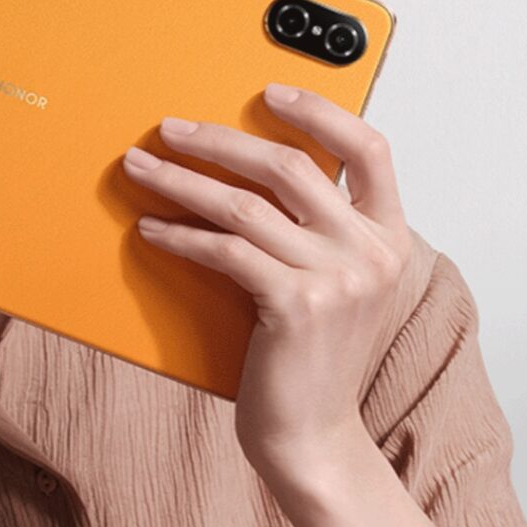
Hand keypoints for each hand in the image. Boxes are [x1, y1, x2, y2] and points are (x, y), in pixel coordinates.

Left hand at [120, 82, 434, 472]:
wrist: (312, 435)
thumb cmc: (311, 354)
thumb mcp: (334, 281)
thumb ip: (314, 227)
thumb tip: (244, 167)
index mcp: (387, 236)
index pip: (369, 149)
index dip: (318, 112)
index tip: (270, 91)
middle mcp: (370, 251)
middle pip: (287, 165)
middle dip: (217, 140)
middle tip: (169, 129)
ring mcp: (336, 278)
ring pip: (242, 204)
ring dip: (180, 181)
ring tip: (139, 168)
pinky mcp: (296, 305)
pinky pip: (223, 250)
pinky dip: (179, 234)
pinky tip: (151, 228)